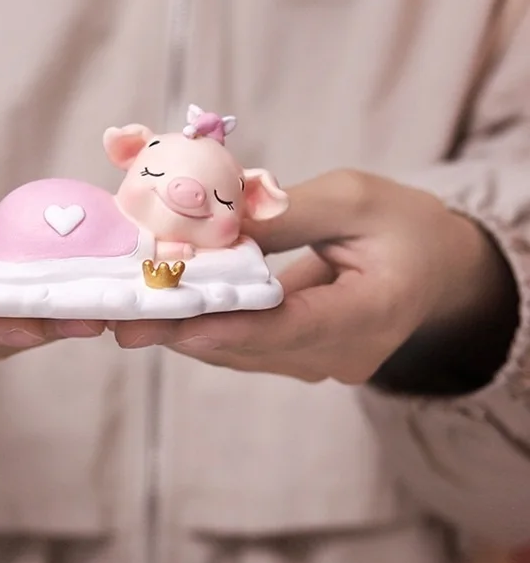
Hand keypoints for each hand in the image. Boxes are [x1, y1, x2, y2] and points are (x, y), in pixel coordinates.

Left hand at [113, 170, 515, 384]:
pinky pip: (250, 347)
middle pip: (256, 346)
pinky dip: (209, 327)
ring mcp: (325, 363)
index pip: (295, 327)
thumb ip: (290, 214)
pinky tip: (167, 310)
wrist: (437, 267)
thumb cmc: (403, 225)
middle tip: (125, 317)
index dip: (232, 326)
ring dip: (188, 331)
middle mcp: (346, 354)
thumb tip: (221, 226)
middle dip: (188, 329)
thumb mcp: (355, 199)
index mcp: (374, 312)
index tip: (176, 322)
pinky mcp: (305, 358)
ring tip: (130, 314)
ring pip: (245, 353)